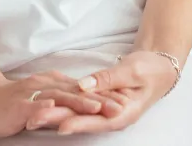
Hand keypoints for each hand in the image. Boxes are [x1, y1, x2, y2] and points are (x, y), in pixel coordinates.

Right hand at [0, 68, 109, 137]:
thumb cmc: (15, 101)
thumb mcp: (44, 96)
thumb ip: (61, 97)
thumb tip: (81, 99)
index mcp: (54, 83)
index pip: (83, 90)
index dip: (103, 95)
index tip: (124, 101)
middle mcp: (46, 84)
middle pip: (77, 92)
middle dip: (99, 99)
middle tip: (120, 105)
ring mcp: (34, 93)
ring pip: (60, 97)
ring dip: (79, 102)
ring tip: (97, 106)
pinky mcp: (21, 104)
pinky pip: (36, 105)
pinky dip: (47, 108)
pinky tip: (57, 110)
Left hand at [24, 51, 178, 135]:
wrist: (158, 66)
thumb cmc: (149, 69)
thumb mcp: (132, 71)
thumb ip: (108, 79)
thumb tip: (84, 85)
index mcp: (123, 112)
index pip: (97, 121)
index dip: (78, 124)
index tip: (59, 126)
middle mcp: (111, 115)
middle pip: (81, 119)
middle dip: (57, 120)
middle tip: (33, 120)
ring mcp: (104, 108)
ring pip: (77, 113)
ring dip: (55, 114)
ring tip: (33, 116)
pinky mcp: (98, 99)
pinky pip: (79, 103)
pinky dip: (64, 104)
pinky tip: (47, 106)